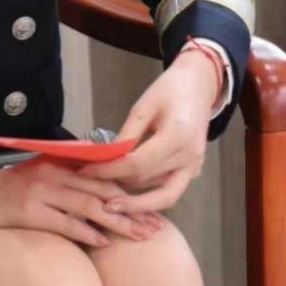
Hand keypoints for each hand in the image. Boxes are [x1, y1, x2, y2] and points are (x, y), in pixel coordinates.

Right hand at [0, 156, 163, 246]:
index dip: (127, 191)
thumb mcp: (36, 175)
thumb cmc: (4, 188)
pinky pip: (64, 223)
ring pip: (88, 207)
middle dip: (131, 210)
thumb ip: (63, 179)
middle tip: (155, 227)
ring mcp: (41, 193)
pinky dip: (86, 232)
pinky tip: (104, 242)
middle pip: (101, 192)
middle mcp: (53, 175)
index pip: (100, 176)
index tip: (150, 206)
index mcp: (57, 164)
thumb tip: (95, 192)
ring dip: (117, 222)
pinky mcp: (30, 212)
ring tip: (139, 235)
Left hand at [75, 49, 219, 214]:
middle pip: (146, 182)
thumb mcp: (143, 106)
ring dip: (134, 199)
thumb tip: (105, 158)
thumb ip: (127, 135)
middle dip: (117, 187)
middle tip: (91, 188)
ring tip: (106, 198)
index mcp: (177, 135)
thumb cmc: (170, 90)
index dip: (109, 170)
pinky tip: (128, 195)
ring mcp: (194, 167)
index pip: (137, 164)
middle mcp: (189, 157)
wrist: (199, 86)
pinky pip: (169, 190)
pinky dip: (149, 195)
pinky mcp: (193, 171)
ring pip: (160, 195)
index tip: (86, 171)